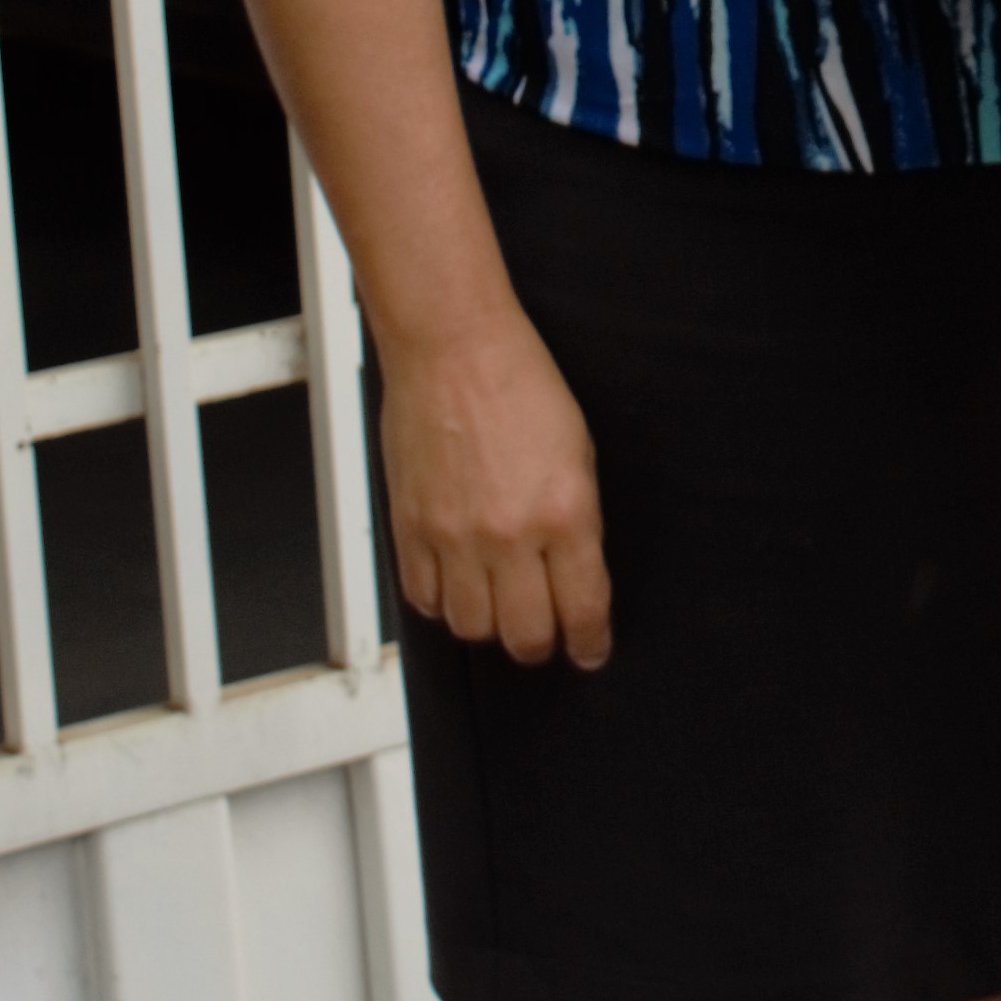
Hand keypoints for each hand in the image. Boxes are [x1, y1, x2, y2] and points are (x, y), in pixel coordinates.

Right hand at [381, 319, 611, 667]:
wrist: (454, 349)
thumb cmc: (520, 385)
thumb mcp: (579, 452)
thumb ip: (577, 522)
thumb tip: (575, 576)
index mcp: (565, 512)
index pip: (582, 608)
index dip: (589, 643)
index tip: (590, 652)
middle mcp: (509, 534)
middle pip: (525, 635)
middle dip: (541, 645)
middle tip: (545, 635)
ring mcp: (454, 536)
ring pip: (471, 628)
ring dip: (490, 627)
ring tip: (499, 607)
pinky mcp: (411, 529)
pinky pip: (424, 599)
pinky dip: (442, 604)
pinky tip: (456, 585)